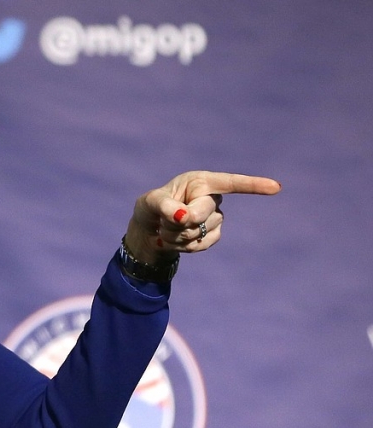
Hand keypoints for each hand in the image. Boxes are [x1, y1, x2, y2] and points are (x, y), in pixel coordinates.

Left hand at [124, 171, 280, 264]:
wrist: (150, 230)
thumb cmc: (150, 208)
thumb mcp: (150, 203)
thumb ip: (165, 207)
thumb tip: (184, 217)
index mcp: (199, 181)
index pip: (229, 183)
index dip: (253, 185)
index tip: (276, 188)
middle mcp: (211, 197)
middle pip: (203, 213)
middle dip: (180, 221)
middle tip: (164, 220)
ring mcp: (215, 217)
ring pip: (199, 231)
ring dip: (176, 234)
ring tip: (165, 227)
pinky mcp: (213, 235)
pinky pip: (201, 244)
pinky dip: (183, 245)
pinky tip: (175, 239)